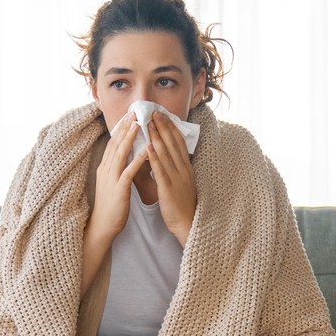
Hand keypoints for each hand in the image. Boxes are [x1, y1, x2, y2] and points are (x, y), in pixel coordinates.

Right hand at [89, 112, 146, 238]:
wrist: (102, 226)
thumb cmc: (110, 206)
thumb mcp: (112, 182)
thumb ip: (117, 168)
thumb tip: (125, 155)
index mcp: (105, 167)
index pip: (113, 143)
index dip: (121, 128)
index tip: (129, 115)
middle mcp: (106, 170)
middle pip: (115, 144)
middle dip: (125, 127)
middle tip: (134, 112)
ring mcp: (111, 179)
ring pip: (120, 154)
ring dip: (130, 138)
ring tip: (139, 124)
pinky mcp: (119, 190)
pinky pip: (128, 172)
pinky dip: (136, 160)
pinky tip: (145, 151)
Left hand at [147, 111, 196, 245]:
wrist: (187, 223)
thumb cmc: (182, 204)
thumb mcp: (181, 182)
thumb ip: (174, 168)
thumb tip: (165, 155)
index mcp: (186, 167)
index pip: (178, 142)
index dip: (170, 127)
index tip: (162, 115)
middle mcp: (183, 169)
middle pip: (172, 143)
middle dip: (162, 126)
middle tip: (153, 111)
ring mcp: (177, 178)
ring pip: (166, 153)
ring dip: (156, 136)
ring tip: (148, 123)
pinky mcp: (169, 188)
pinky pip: (160, 170)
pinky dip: (154, 157)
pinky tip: (147, 146)